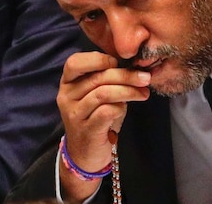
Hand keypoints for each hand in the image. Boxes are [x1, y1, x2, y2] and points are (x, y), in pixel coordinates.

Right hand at [57, 51, 150, 199]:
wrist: (87, 152)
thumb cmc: (97, 116)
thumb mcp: (99, 93)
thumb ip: (108, 77)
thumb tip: (136, 65)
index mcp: (68, 83)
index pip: (74, 62)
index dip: (98, 59)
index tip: (119, 62)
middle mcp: (67, 97)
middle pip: (97, 78)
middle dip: (126, 75)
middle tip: (145, 78)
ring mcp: (74, 115)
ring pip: (103, 93)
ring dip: (128, 90)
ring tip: (144, 92)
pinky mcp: (86, 130)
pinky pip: (106, 111)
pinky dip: (120, 107)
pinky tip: (126, 108)